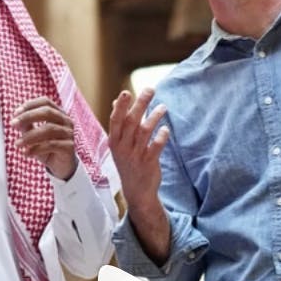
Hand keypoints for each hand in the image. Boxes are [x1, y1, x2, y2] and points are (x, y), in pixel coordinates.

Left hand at [11, 97, 76, 179]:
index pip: (45, 102)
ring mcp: (69, 133)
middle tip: (13, 124)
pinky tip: (26, 153)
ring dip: (29, 136)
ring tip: (17, 144)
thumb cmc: (47, 148)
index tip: (15, 113)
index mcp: (58, 113)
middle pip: (47, 112)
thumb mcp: (33, 136)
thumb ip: (26, 126)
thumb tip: (15, 121)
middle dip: (28, 117)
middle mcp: (66, 121)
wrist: (61, 166)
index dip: (30, 105)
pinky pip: (52, 144)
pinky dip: (36, 149)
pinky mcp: (69, 147)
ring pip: (48, 129)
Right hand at [108, 87, 168, 212]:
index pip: (115, 120)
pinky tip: (166, 129)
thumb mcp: (119, 145)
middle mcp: (123, 147)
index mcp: (114, 141)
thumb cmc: (128, 163)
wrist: (136, 191)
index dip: (120, 106)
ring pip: (145, 131)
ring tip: (163, 107)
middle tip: (150, 89)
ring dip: (154, 117)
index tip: (126, 92)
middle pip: (131, 121)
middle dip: (140, 104)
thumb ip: (119, 123)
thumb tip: (115, 101)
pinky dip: (162, 136)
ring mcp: (135, 155)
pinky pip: (156, 146)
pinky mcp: (148, 163)